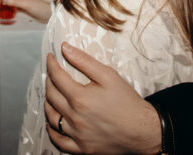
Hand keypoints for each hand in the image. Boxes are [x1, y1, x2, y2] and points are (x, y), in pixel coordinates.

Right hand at [4, 0, 52, 21]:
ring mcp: (23, 2)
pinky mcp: (24, 9)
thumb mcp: (26, 4)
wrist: (47, 15)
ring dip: (7, 3)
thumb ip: (14, 2)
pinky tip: (6, 12)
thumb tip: (4, 0)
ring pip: (12, 1)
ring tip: (0, 6)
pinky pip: (15, 8)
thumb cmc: (39, 7)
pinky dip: (11, 10)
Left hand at [44, 43, 160, 154]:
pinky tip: (52, 122)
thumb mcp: (109, 76)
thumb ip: (84, 61)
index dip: (51, 64)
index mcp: (80, 98)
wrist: (144, 131)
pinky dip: (52, 131)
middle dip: (49, 81)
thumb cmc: (128, 103)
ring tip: (52, 95)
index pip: (56, 77)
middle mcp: (75, 117)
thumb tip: (65, 48)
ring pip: (52, 117)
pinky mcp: (82, 149)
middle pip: (51, 96)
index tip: (50, 58)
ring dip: (48, 103)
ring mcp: (77, 135)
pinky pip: (59, 141)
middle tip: (52, 74)